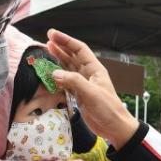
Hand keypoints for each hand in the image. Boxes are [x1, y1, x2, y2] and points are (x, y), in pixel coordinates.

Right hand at [47, 29, 139, 148]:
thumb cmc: (108, 108)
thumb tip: (54, 73)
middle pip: (72, 56)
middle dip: (60, 47)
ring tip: (47, 51)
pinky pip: (66, 82)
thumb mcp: (91, 93)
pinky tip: (50, 73)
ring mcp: (84, 84)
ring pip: (68, 68)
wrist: (114, 127)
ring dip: (58, 60)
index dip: (66, 41)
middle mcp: (89, 74)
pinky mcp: (79, 94)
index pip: (79, 49)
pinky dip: (58, 77)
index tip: (52, 34)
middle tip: (47, 39)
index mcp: (95, 69)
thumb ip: (73, 81)